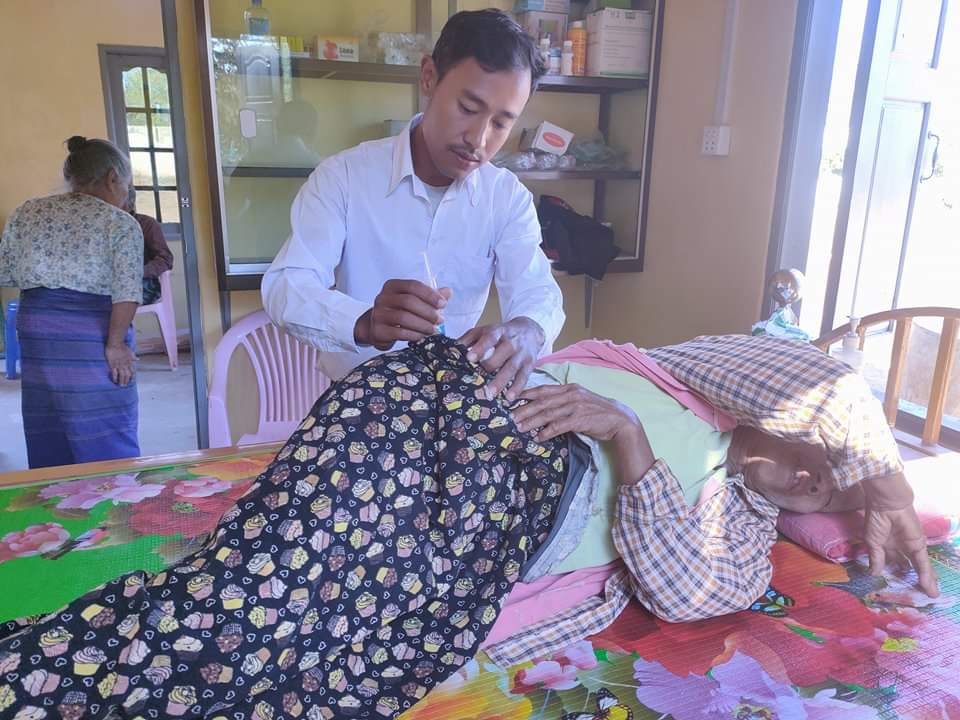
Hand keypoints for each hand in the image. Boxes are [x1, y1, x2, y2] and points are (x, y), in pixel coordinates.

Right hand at [105, 342, 135, 385]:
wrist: (116, 343)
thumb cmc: (123, 346)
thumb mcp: (130, 352)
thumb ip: (133, 356)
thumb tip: (138, 359)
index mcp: (130, 362)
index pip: (132, 371)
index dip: (132, 377)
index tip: (132, 381)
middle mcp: (125, 365)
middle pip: (127, 375)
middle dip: (126, 381)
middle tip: (125, 386)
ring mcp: (119, 365)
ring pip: (121, 375)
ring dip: (121, 381)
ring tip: (121, 386)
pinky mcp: (113, 364)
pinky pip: (114, 373)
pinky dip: (115, 378)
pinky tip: (115, 381)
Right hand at [354, 279, 450, 350]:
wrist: (376, 328)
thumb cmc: (399, 312)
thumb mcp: (413, 301)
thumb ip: (430, 296)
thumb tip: (448, 292)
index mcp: (392, 286)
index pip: (412, 286)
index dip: (430, 294)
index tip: (443, 304)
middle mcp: (382, 298)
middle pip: (408, 301)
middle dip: (428, 311)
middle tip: (440, 320)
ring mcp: (378, 314)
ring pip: (403, 318)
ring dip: (423, 325)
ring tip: (433, 330)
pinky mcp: (377, 331)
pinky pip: (398, 332)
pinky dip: (414, 335)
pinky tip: (422, 336)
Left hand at [459, 317, 544, 400]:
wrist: (529, 330)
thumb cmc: (501, 333)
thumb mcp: (485, 330)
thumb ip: (469, 339)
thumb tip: (452, 350)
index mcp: (498, 331)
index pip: (490, 337)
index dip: (481, 347)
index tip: (470, 358)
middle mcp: (512, 342)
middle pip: (503, 353)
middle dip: (490, 366)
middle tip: (477, 381)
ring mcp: (522, 354)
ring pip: (512, 367)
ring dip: (502, 382)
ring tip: (491, 394)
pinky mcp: (529, 365)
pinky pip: (523, 377)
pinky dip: (517, 388)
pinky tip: (509, 398)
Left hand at [513, 384, 655, 480]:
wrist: (620, 419)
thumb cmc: (598, 411)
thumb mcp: (580, 400)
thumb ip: (564, 400)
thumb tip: (545, 406)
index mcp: (570, 388)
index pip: (544, 389)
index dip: (526, 393)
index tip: (511, 398)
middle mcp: (571, 395)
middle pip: (542, 401)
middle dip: (524, 409)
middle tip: (510, 417)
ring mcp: (575, 407)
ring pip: (548, 413)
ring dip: (532, 421)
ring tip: (519, 428)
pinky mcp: (580, 420)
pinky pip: (559, 426)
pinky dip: (547, 432)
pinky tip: (538, 437)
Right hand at [864, 504, 939, 596]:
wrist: (886, 505)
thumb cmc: (876, 520)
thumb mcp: (872, 542)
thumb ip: (875, 558)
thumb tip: (873, 573)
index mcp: (888, 546)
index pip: (894, 563)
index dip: (896, 574)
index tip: (898, 587)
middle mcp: (902, 548)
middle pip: (910, 567)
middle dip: (915, 579)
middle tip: (920, 595)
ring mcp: (912, 547)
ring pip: (920, 567)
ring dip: (926, 581)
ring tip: (931, 595)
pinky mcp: (919, 546)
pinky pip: (923, 564)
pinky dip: (926, 575)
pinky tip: (928, 586)